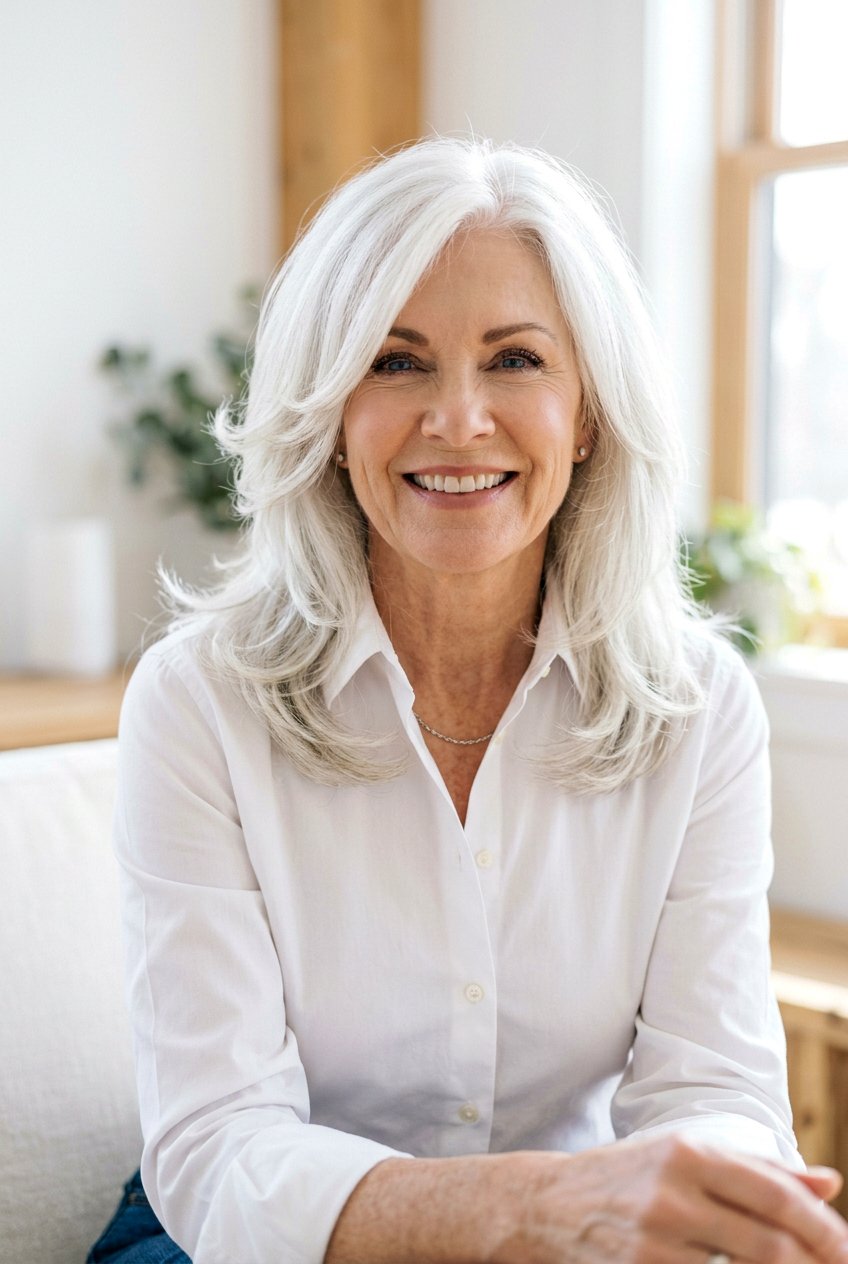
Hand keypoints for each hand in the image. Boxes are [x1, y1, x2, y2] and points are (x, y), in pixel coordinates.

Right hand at [491, 1135, 847, 1262]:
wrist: (549, 1204)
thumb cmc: (629, 1177)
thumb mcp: (686, 1157)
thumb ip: (759, 1171)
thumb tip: (829, 1183)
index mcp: (688, 1152)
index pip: (774, 1194)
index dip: (821, 1228)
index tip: (845, 1250)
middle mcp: (672, 1192)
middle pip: (767, 1244)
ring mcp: (655, 1239)